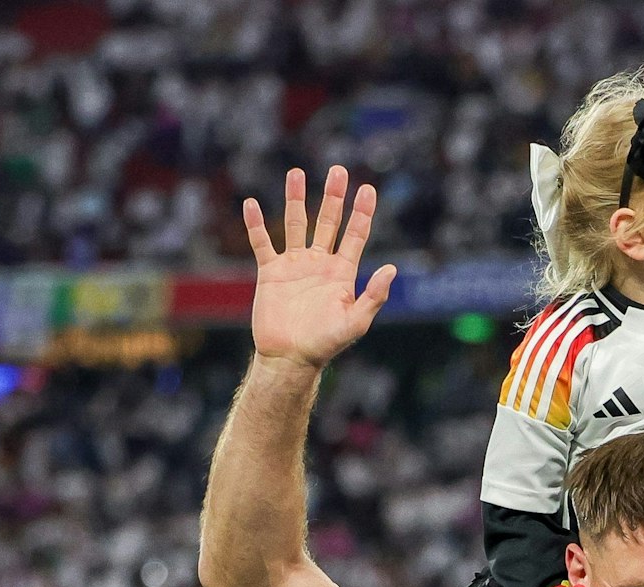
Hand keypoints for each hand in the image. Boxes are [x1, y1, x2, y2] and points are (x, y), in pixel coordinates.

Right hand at [246, 166, 397, 370]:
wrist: (290, 358)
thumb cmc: (325, 344)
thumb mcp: (356, 322)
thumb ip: (374, 296)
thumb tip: (391, 268)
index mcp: (342, 272)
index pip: (355, 235)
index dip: (361, 212)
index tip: (367, 189)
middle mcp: (319, 263)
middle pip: (328, 222)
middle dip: (333, 196)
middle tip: (338, 170)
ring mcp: (294, 265)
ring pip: (295, 224)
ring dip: (296, 199)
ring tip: (296, 173)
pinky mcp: (270, 272)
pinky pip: (262, 243)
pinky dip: (256, 225)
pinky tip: (252, 204)